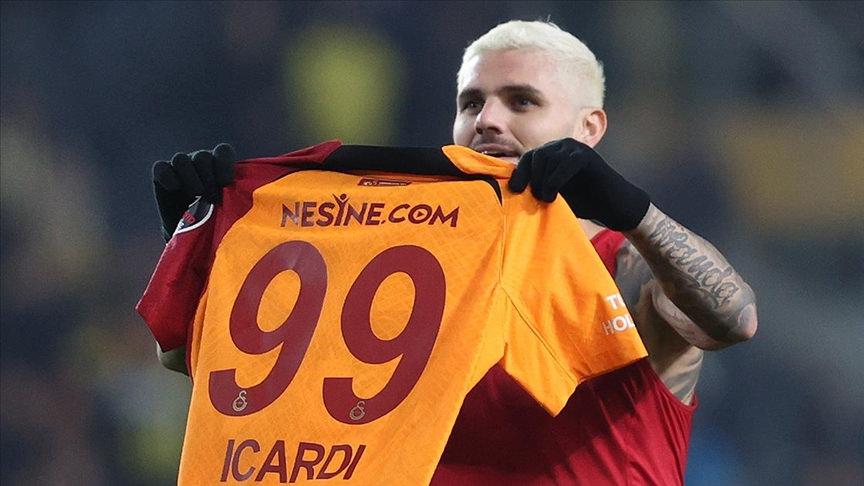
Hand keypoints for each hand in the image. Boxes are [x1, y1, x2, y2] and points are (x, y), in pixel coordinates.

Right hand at [152, 143, 235, 240]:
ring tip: (197, 196)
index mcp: (219, 164)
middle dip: (208, 178)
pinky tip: (175, 188)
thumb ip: (237, 196)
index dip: (224, 164)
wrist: (193, 235)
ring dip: (190, 178)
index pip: (222, 150)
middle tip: (212, 198)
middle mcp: (199, 161)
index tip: (226, 183)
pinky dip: (168, 177)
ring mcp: (180, 167)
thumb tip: (245, 194)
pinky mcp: (161, 175)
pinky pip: (161, 168)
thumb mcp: (232, 208)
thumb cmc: (218, 221)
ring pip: (181, 159)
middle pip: (202, 157)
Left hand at [508, 138, 649, 230]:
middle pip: (536, 156)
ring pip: (548, 159)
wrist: (612, 207)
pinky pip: (564, 164)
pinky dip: (555, 180)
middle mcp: (563, 146)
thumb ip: (537, 186)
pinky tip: (554, 194)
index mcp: (553, 154)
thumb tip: (512, 189)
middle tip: (537, 198)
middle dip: (532, 178)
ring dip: (543, 181)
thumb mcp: (553, 194)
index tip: (514, 190)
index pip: (529, 158)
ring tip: (548, 199)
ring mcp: (575, 148)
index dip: (520, 173)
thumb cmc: (582, 203)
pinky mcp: (586, 155)